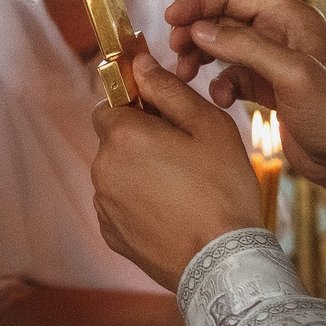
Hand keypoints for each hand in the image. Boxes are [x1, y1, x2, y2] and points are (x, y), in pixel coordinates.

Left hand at [89, 51, 264, 290]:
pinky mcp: (111, 234)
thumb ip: (169, 90)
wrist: (222, 262)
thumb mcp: (208, 126)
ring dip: (139, 170)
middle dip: (139, 138)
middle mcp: (103, 167)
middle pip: (113, 138)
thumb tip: (140, 63)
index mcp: (123, 135)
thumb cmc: (222, 189)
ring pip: (116, 172)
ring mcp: (104, 204)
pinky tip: (171, 211)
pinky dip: (137, 203)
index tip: (164, 115)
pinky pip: (119, 204)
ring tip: (182, 187)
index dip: (136, 104)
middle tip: (183, 152)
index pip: (111, 102)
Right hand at [163, 0, 325, 217]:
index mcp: (291, 18)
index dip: (200, 0)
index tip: (171, 18)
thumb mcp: (292, 76)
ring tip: (186, 75)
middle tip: (174, 50)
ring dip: (201, 57)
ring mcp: (274, 61)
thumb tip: (200, 30)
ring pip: (224, 46)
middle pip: (224, 17)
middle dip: (195, 30)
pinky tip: (220, 101)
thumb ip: (246, 48)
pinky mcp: (269, 88)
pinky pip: (232, 76)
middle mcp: (281, 34)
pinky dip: (220, 85)